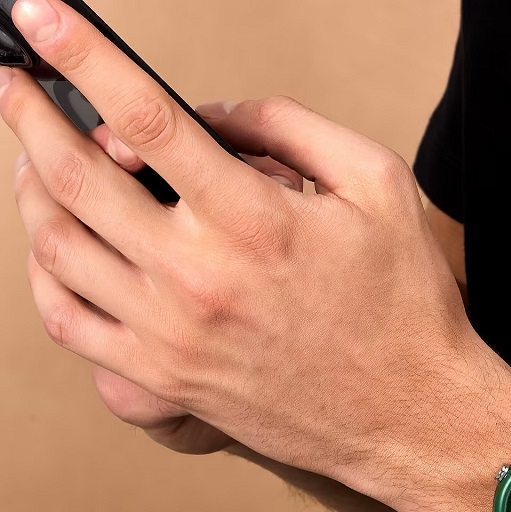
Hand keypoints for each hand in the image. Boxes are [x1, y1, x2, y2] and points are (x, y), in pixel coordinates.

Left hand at [0, 0, 481, 511]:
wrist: (409, 413)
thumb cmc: (405, 306)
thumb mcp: (378, 187)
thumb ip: (291, 129)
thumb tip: (214, 115)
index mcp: (253, 219)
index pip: (142, 117)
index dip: (79, 54)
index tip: (38, 17)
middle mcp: (199, 278)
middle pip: (75, 176)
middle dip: (29, 114)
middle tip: (13, 86)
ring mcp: (174, 336)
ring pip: (58, 249)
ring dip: (31, 190)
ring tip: (33, 162)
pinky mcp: (168, 381)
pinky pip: (70, 324)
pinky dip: (44, 278)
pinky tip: (53, 250)